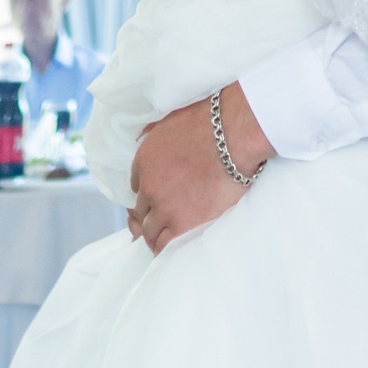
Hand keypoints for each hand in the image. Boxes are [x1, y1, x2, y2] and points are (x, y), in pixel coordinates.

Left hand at [127, 87, 269, 253]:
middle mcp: (148, 185)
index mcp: (143, 159)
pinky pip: (163, 245)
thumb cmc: (210, 122)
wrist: (232, 136)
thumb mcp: (171, 120)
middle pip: (141, 210)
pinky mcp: (182, 224)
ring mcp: (164, 207)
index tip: (156, 195)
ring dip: (155, 233)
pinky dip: (163, 247)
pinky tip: (169, 245)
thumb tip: (146, 135)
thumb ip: (156, 134)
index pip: (135, 184)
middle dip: (148, 213)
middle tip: (158, 218)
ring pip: (149, 231)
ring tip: (165, 235)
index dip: (147, 191)